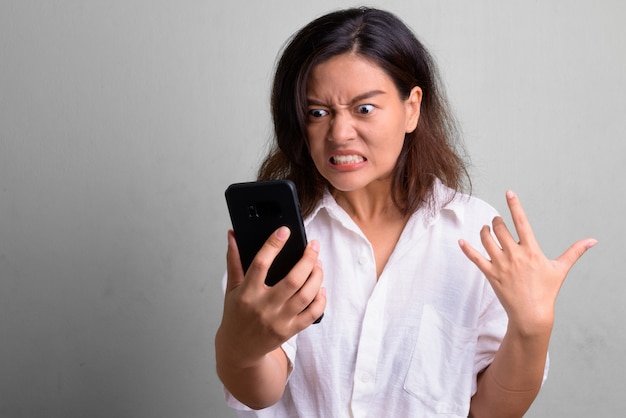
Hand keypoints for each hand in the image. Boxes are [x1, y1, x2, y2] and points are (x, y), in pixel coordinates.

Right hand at [218, 226, 325, 365]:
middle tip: (313, 245)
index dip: (273, 245)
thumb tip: (233, 234)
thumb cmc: (236, 314)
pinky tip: (321, 287)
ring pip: (306, 295)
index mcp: (247, 294)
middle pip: (293, 279)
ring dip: (317, 276)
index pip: (260, 264)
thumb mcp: (231, 288)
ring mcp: (279, 321)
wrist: (238, 349)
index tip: (284, 231)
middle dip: (307, 259)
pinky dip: (321, 299)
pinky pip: (313, 314)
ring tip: (318, 263)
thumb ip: (234, 260)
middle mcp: (264, 307)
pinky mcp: (290, 331)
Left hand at [459, 191, 596, 334]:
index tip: (508, 193)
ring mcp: (501, 265)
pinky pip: (475, 258)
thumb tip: (592, 241)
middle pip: (499, 228)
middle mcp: (515, 255)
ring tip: (486, 230)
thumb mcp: (560, 269)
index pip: (522, 222)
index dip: (515, 205)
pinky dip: (466, 249)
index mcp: (531, 251)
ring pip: (486, 240)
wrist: (532, 315)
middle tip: (497, 221)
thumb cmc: (546, 291)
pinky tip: (460, 241)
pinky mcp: (490, 274)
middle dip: (496, 221)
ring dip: (484, 231)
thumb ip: (574, 252)